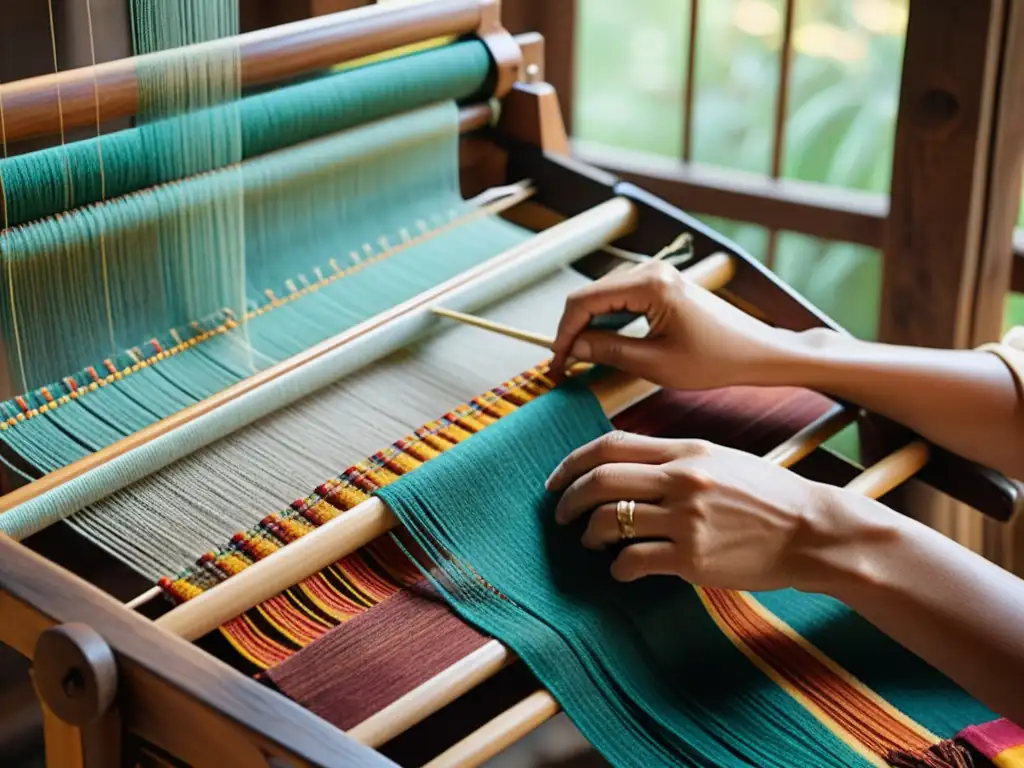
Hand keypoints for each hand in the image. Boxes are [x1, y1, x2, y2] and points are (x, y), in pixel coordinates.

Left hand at [545, 431, 846, 591]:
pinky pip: (634, 561)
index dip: (573, 462)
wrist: (813, 531)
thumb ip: (675, 459)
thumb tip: (626, 464)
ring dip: (589, 534)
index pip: (611, 445)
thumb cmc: (768, 496)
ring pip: (609, 521)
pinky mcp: (693, 558)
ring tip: (591, 543)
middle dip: (569, 499)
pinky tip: (620, 570)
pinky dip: (617, 567)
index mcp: (686, 451)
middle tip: (561, 515)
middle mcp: (682, 479)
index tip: (556, 479)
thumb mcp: (722, 459)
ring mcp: (686, 519)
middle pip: (600, 480)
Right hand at [549, 260, 798, 389]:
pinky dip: (606, 322)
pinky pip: (621, 299)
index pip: (584, 302)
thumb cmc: (716, 359)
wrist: (757, 352)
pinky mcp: (662, 285)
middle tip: (564, 366)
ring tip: (579, 359)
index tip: (557, 364)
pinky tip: (602, 345)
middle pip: (590, 296)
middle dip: (572, 330)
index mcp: (649, 285)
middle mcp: (650, 271)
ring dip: (588, 327)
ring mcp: (656, 275)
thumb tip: (573, 348)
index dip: (563, 333)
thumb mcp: (655, 363)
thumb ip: (609, 352)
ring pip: (603, 298)